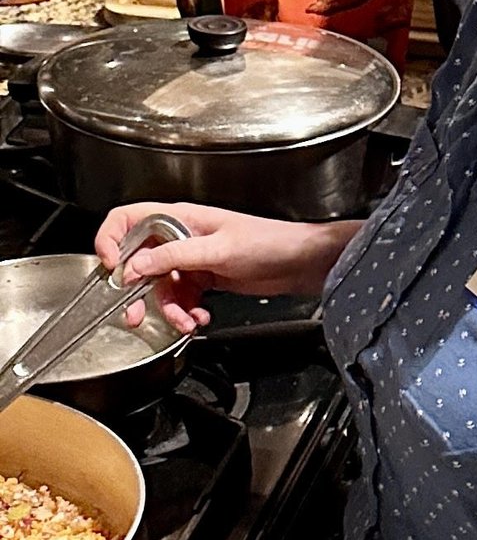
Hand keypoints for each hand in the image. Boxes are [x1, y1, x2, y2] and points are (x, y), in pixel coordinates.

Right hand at [93, 200, 344, 335]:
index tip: (113, 268)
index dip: (111, 241)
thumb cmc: (271, 242)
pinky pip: (181, 298)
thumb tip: (136, 266)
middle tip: (134, 314)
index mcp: (180, 218)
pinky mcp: (205, 278)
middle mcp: (181, 237)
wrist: (302, 262)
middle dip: (135, 291)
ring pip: (161, 287)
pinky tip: (199, 317)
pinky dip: (186, 312)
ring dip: (168, 309)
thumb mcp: (219, 249)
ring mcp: (192, 259)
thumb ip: (175, 257)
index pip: (127, 220)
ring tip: (185, 321)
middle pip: (139, 261)